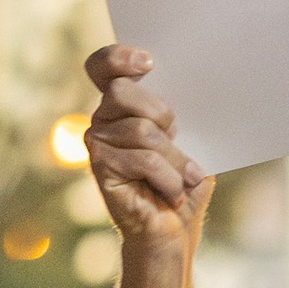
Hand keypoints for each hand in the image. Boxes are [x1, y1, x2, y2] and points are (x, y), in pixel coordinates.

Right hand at [83, 44, 213, 287]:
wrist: (174, 230)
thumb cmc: (183, 182)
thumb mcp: (190, 141)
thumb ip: (178, 115)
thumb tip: (191, 91)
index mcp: (123, 103)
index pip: (103, 66)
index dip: (118, 57)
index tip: (148, 62)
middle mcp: (104, 117)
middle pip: (122, 91)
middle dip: (161, 113)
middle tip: (176, 135)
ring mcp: (98, 141)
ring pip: (141, 130)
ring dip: (174, 157)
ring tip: (185, 176)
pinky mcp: (100, 167)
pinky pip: (141, 159)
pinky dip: (167, 177)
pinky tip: (173, 193)